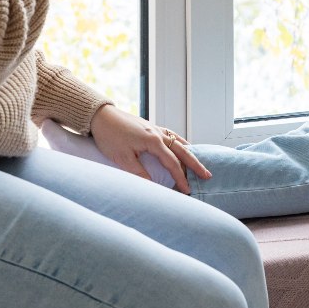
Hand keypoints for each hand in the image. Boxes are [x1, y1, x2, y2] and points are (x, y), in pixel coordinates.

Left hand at [88, 104, 210, 193]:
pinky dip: (180, 142)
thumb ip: (140, 173)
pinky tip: (182, 145)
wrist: (101, 116)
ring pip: (179, 141)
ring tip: (200, 163)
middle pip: (182, 150)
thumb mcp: (123, 158)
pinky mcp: (150, 126)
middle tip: (207, 176)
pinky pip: (171, 134)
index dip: (181, 178)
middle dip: (195, 164)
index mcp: (153, 141)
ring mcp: (155, 128)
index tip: (187, 191)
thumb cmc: (109, 136)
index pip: (172, 163)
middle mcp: (158, 133)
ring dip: (190, 153)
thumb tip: (154, 188)